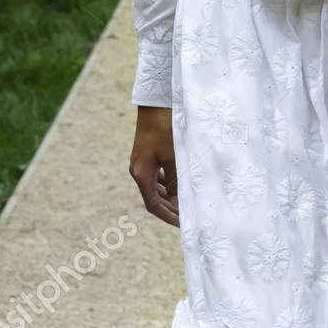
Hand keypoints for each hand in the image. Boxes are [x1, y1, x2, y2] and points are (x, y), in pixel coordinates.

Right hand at [129, 107, 178, 225]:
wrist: (156, 104)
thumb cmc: (164, 129)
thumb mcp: (173, 157)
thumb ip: (175, 181)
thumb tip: (179, 200)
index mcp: (141, 174)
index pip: (153, 205)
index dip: (168, 216)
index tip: (183, 223)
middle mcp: (139, 170)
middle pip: (154, 198)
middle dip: (170, 209)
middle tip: (188, 215)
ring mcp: (142, 162)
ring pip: (156, 187)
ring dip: (170, 197)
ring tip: (186, 203)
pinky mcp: (147, 154)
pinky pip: (157, 175)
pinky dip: (168, 184)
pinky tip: (179, 184)